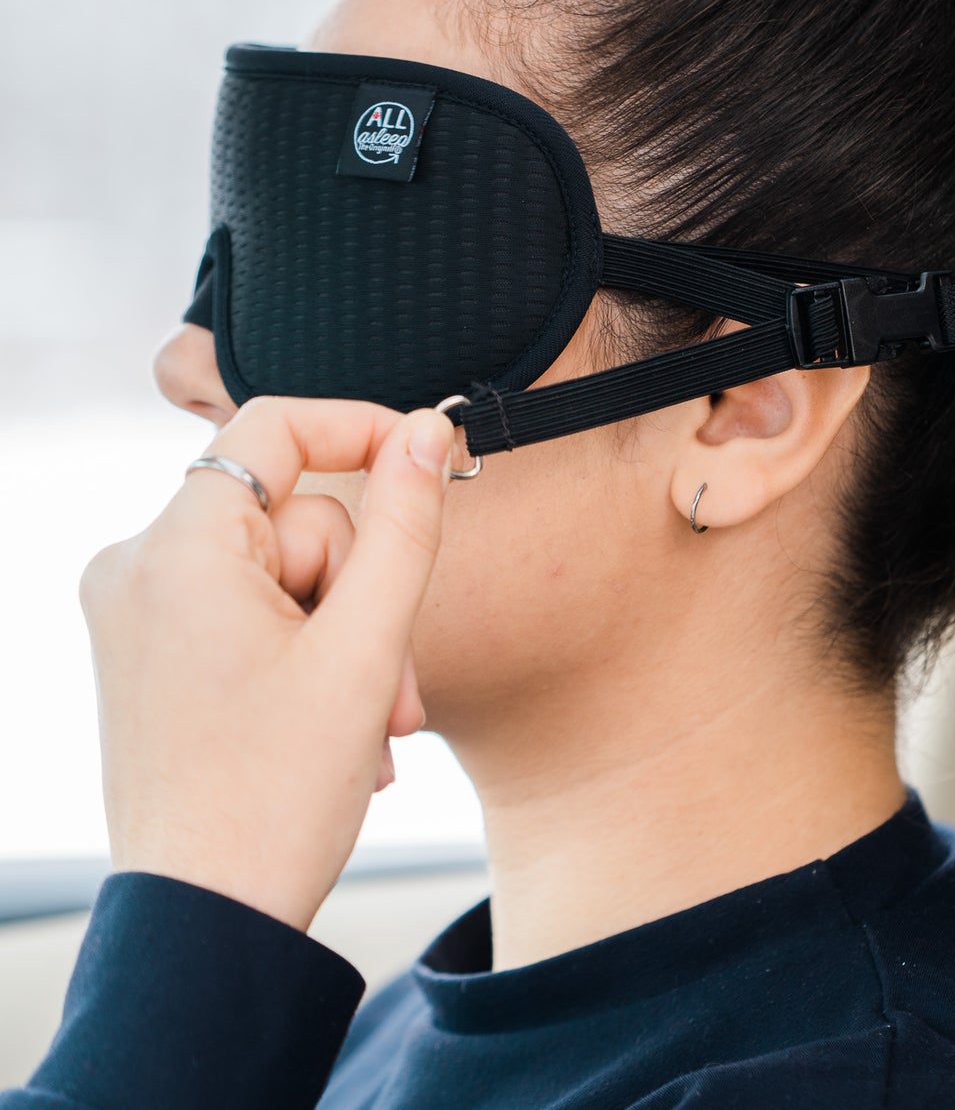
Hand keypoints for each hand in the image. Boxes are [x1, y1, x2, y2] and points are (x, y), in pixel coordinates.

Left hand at [79, 396, 455, 932]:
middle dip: (361, 590)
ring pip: (281, 570)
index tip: (426, 456)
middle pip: (293, 518)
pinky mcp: (149, 650)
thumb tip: (424, 433)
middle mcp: (136, 568)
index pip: (274, 427)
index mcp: (175, 551)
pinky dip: (304, 651)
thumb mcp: (365, 646)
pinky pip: (250, 609)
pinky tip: (333, 724)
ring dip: (344, 635)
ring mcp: (136, 613)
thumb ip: (404, 525)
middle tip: (388, 677)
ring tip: (370, 720)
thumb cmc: (275, 795)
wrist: (208, 919)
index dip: (361, 428)